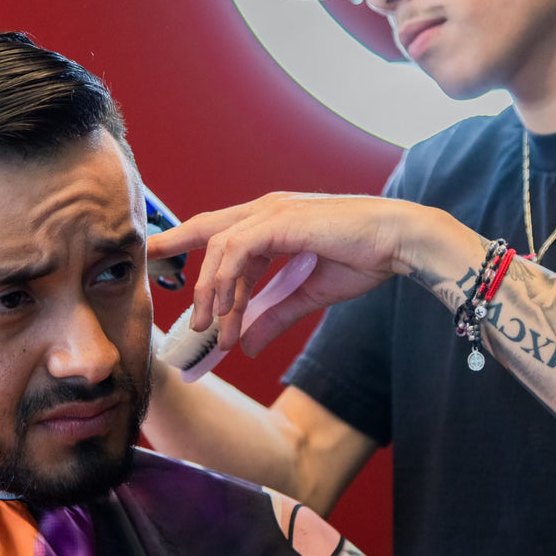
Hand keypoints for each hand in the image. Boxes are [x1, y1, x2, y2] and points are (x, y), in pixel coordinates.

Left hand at [147, 193, 460, 355]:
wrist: (398, 242)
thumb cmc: (364, 258)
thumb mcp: (308, 294)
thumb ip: (274, 315)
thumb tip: (247, 344)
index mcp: (272, 220)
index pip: (217, 231)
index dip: (185, 244)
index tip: (158, 262)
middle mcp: (266, 210)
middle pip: (206, 230)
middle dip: (175, 251)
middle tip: (156, 283)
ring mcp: (272, 211)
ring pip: (220, 247)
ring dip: (212, 291)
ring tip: (211, 328)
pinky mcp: (281, 220)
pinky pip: (238, 250)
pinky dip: (230, 282)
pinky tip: (231, 310)